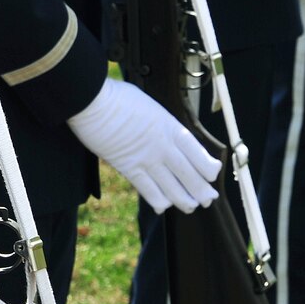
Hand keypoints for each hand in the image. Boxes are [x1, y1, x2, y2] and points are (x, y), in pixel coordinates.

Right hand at [66, 77, 220, 213]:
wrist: (92, 100)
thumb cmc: (118, 97)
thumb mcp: (152, 106)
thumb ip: (163, 124)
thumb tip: (167, 134)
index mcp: (172, 128)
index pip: (201, 157)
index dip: (210, 170)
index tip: (212, 174)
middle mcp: (164, 147)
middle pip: (192, 178)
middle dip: (203, 193)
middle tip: (208, 200)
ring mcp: (147, 160)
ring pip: (174, 191)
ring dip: (185, 202)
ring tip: (189, 206)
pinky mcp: (129, 168)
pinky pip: (149, 192)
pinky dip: (159, 202)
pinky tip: (162, 205)